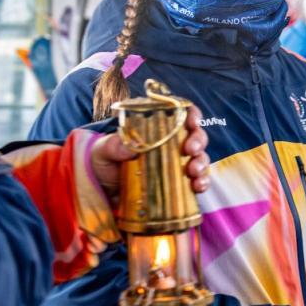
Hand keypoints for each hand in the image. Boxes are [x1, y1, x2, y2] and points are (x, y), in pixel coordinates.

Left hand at [90, 105, 210, 199]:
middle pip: (195, 134)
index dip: (191, 114)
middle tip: (191, 150)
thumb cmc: (103, 164)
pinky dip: (202, 182)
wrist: (102, 192)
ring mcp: (176, 163)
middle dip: (198, 140)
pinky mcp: (178, 183)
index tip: (192, 122)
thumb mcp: (103, 151)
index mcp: (155, 126)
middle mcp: (170, 142)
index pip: (180, 113)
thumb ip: (112, 146)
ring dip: (202, 163)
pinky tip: (198, 186)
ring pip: (199, 157)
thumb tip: (132, 148)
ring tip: (194, 171)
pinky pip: (197, 180)